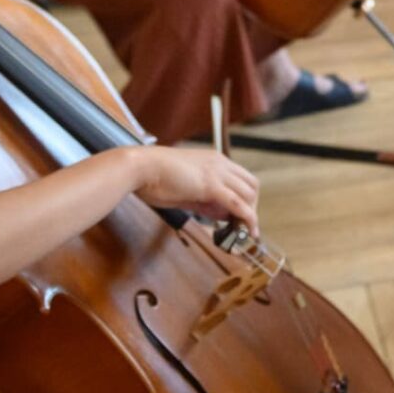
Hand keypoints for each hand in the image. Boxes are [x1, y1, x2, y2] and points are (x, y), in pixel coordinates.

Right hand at [128, 145, 260, 231]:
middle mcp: (220, 163)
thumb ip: (204, 200)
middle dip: (252, 206)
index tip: (238, 216)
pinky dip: (247, 218)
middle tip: (243, 225)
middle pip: (252, 185)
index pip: (241, 178)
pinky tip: (248, 231)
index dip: (244, 198)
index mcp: (214, 160)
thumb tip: (219, 213)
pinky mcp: (211, 186)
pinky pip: (238, 204)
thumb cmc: (155, 177)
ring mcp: (217, 173)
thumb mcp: (186, 189)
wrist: (141, 168)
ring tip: (244, 232)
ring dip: (250, 214)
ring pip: (249, 194)